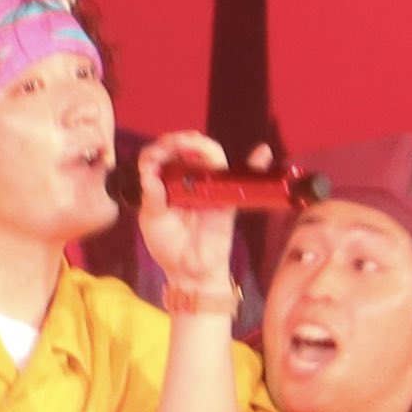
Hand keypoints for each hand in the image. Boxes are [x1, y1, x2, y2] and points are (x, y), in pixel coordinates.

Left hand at [134, 131, 245, 309]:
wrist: (188, 271)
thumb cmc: (169, 246)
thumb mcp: (153, 218)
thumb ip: (152, 194)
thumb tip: (149, 169)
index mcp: (169, 182)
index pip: (166, 154)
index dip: (160, 148)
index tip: (153, 155)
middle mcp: (190, 179)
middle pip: (190, 148)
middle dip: (178, 140)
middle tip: (170, 145)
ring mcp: (210, 186)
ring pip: (212, 155)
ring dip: (200, 146)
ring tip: (189, 144)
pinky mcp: (228, 197)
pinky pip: (242, 178)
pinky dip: (256, 164)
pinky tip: (262, 153)